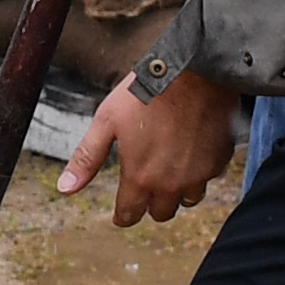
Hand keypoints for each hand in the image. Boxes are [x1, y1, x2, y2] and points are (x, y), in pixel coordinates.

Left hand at [59, 65, 242, 225]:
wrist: (194, 69)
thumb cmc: (146, 91)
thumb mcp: (106, 121)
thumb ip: (86, 158)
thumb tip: (65, 188)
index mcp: (140, 177)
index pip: (130, 215)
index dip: (123, 215)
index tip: (122, 211)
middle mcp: (171, 184)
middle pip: (161, 213)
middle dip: (150, 203)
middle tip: (146, 183)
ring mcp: (198, 175)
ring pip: (187, 200)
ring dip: (177, 191)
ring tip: (169, 168)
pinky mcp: (218, 161)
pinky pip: (208, 178)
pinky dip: (199, 172)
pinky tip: (191, 151)